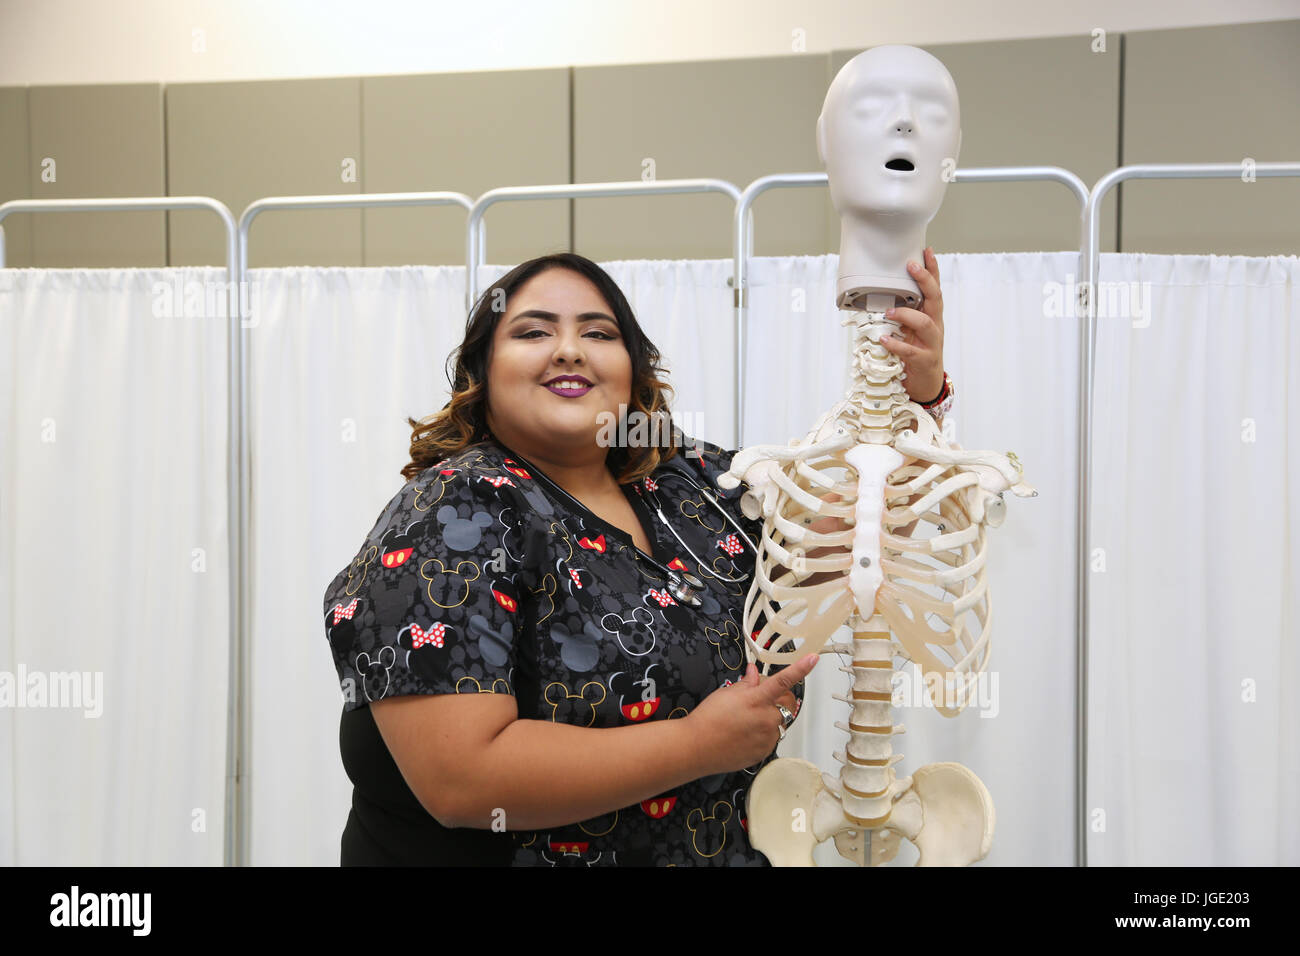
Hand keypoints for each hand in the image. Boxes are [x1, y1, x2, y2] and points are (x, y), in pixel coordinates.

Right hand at [686, 655, 817, 774]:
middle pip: (784, 703)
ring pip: (778, 721)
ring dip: (768, 717)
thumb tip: (754, 674)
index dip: (800, 669)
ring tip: (744, 720)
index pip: (783, 681)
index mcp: (757, 700)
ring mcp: (767, 737)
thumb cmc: (708, 719)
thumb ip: (745, 684)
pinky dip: (762, 733)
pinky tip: (743, 734)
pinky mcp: (765, 752)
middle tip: (756, 699)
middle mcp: (766, 719)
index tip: (813, 660)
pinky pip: (771, 737)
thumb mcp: (725, 693)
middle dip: (776, 698)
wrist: (696, 748)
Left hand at [880, 246, 945, 403]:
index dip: (932, 270)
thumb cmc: (917, 352)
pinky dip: (896, 344)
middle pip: (935, 298)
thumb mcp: (911, 330)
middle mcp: (935, 326)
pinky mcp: (925, 360)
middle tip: (911, 266)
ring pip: (925, 322)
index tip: (926, 251)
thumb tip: (881, 298)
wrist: (927, 383)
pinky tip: (884, 340)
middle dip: (925, 280)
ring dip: (906, 314)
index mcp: (931, 316)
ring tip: (889, 311)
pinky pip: (911, 350)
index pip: (934, 289)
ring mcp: (932, 343)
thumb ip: (902, 314)